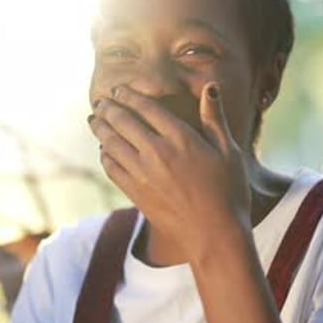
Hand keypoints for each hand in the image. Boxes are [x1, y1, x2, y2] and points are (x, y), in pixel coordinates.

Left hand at [88, 83, 251, 257]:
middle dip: (109, 108)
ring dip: (100, 129)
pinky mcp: (135, 194)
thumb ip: (215, 118)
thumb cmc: (229, 192)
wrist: (215, 236)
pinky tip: (104, 150)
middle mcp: (157, 153)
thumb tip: (211, 86)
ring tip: (94, 120)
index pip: (147, 108)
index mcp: (181, 138)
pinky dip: (105, 155)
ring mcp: (143, 174)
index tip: (119, 89)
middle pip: (123, 122)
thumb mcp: (229, 152)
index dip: (129, 95)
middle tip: (101, 101)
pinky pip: (112, 168)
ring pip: (111, 143)